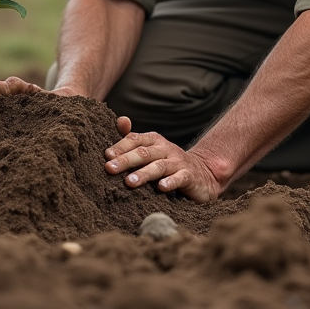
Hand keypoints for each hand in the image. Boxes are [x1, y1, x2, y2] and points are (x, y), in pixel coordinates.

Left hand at [104, 116, 225, 202]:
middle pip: (144, 153)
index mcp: (154, 141)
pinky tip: (161, 188)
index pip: (135, 139)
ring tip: (129, 182)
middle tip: (109, 168)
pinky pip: (180, 178)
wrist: (203, 173)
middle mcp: (165, 148)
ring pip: (159, 166)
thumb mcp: (151, 150)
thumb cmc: (169, 163)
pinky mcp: (189, 176)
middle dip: (125, 160)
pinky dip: (170, 182)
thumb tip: (120, 120)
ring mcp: (178, 162)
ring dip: (143, 173)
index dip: (120, 146)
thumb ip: (134, 139)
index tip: (106, 155)